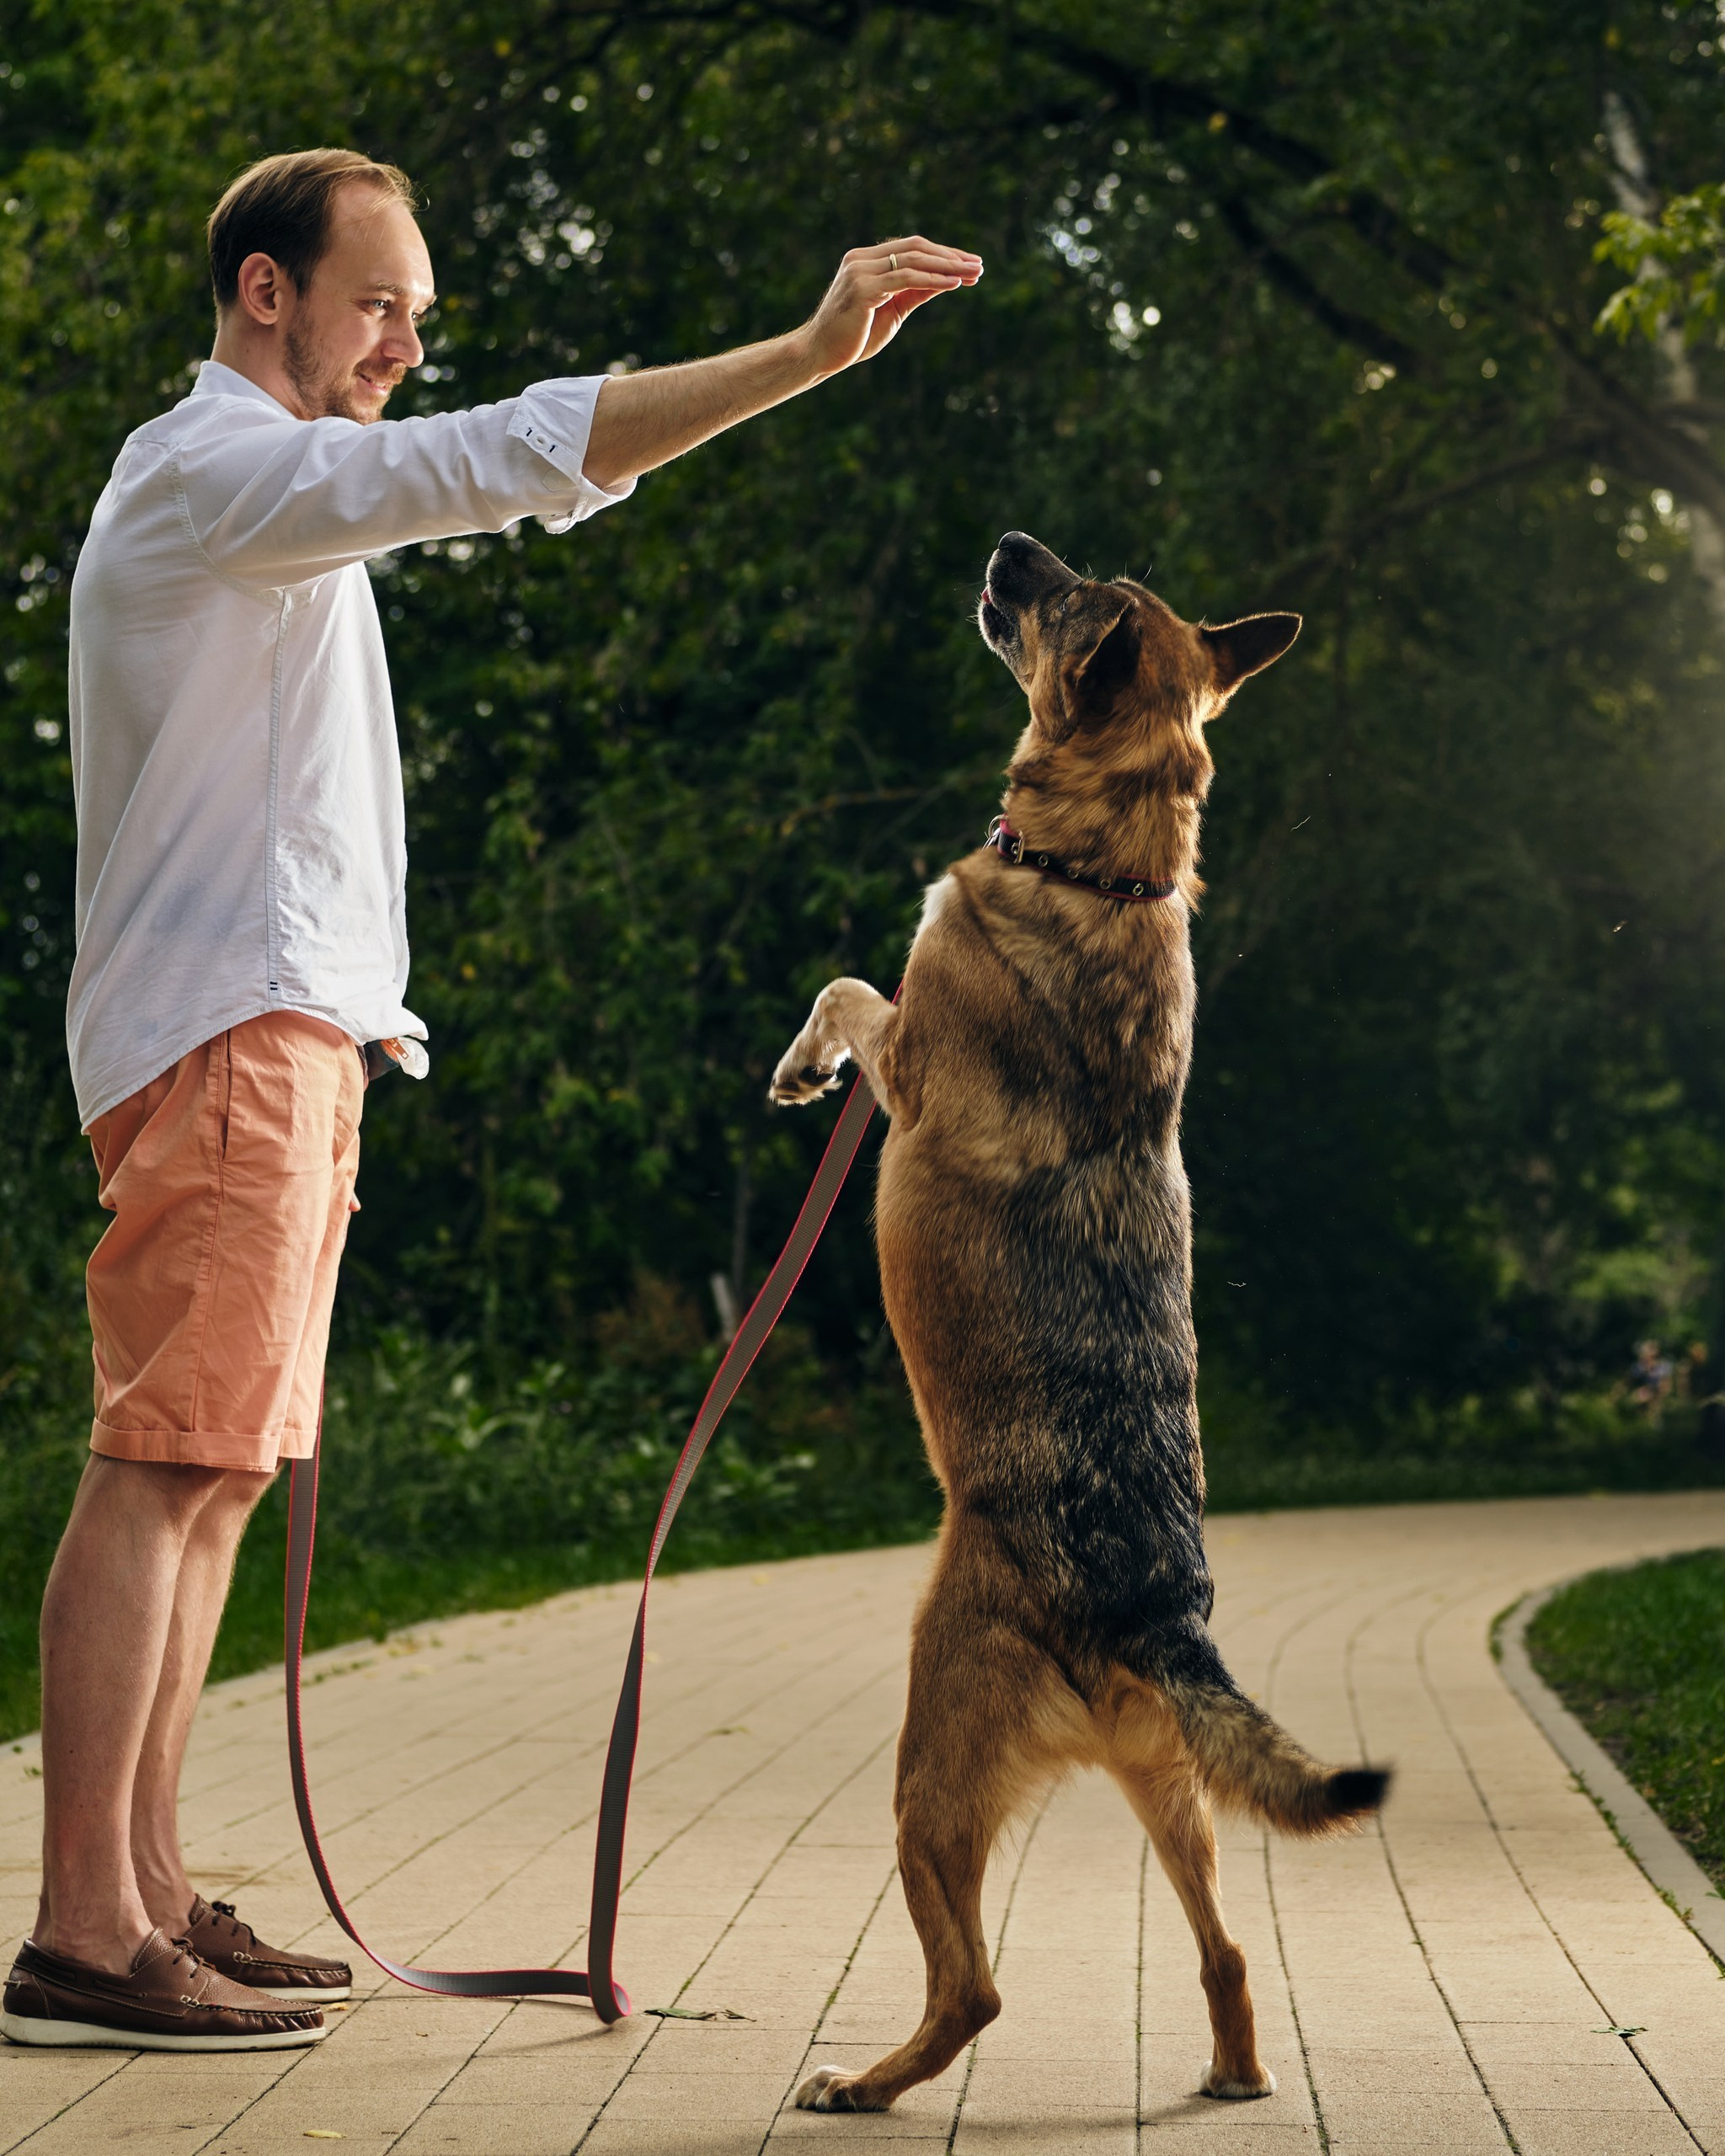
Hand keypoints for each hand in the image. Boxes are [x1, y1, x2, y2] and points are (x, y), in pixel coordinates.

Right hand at [800, 236, 981, 377]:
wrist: (820, 355)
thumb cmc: (853, 337)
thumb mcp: (892, 310)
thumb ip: (914, 293)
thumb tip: (947, 280)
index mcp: (864, 260)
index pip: (911, 248)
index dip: (942, 254)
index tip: (969, 264)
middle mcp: (861, 260)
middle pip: (915, 248)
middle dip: (950, 256)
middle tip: (979, 265)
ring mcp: (860, 272)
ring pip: (913, 260)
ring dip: (947, 267)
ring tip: (973, 274)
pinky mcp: (862, 289)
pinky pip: (905, 279)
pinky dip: (932, 280)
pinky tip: (954, 284)